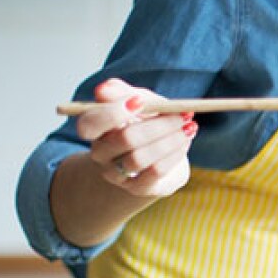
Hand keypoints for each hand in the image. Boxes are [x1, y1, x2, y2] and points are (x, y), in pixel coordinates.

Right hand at [76, 78, 195, 196]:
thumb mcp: (139, 99)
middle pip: (124, 139)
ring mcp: (117, 173)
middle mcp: (101, 153)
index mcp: (96, 128)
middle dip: (158, 125)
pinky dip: (174, 154)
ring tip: (189, 127)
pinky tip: (183, 142)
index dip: (112, 113)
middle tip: (183, 114)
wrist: (161, 152)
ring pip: (140, 158)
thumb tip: (102, 90)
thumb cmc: (146, 121)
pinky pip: (155, 171)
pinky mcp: (137, 187)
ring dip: (170, 140)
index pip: (88, 124)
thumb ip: (123, 92)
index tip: (140, 101)